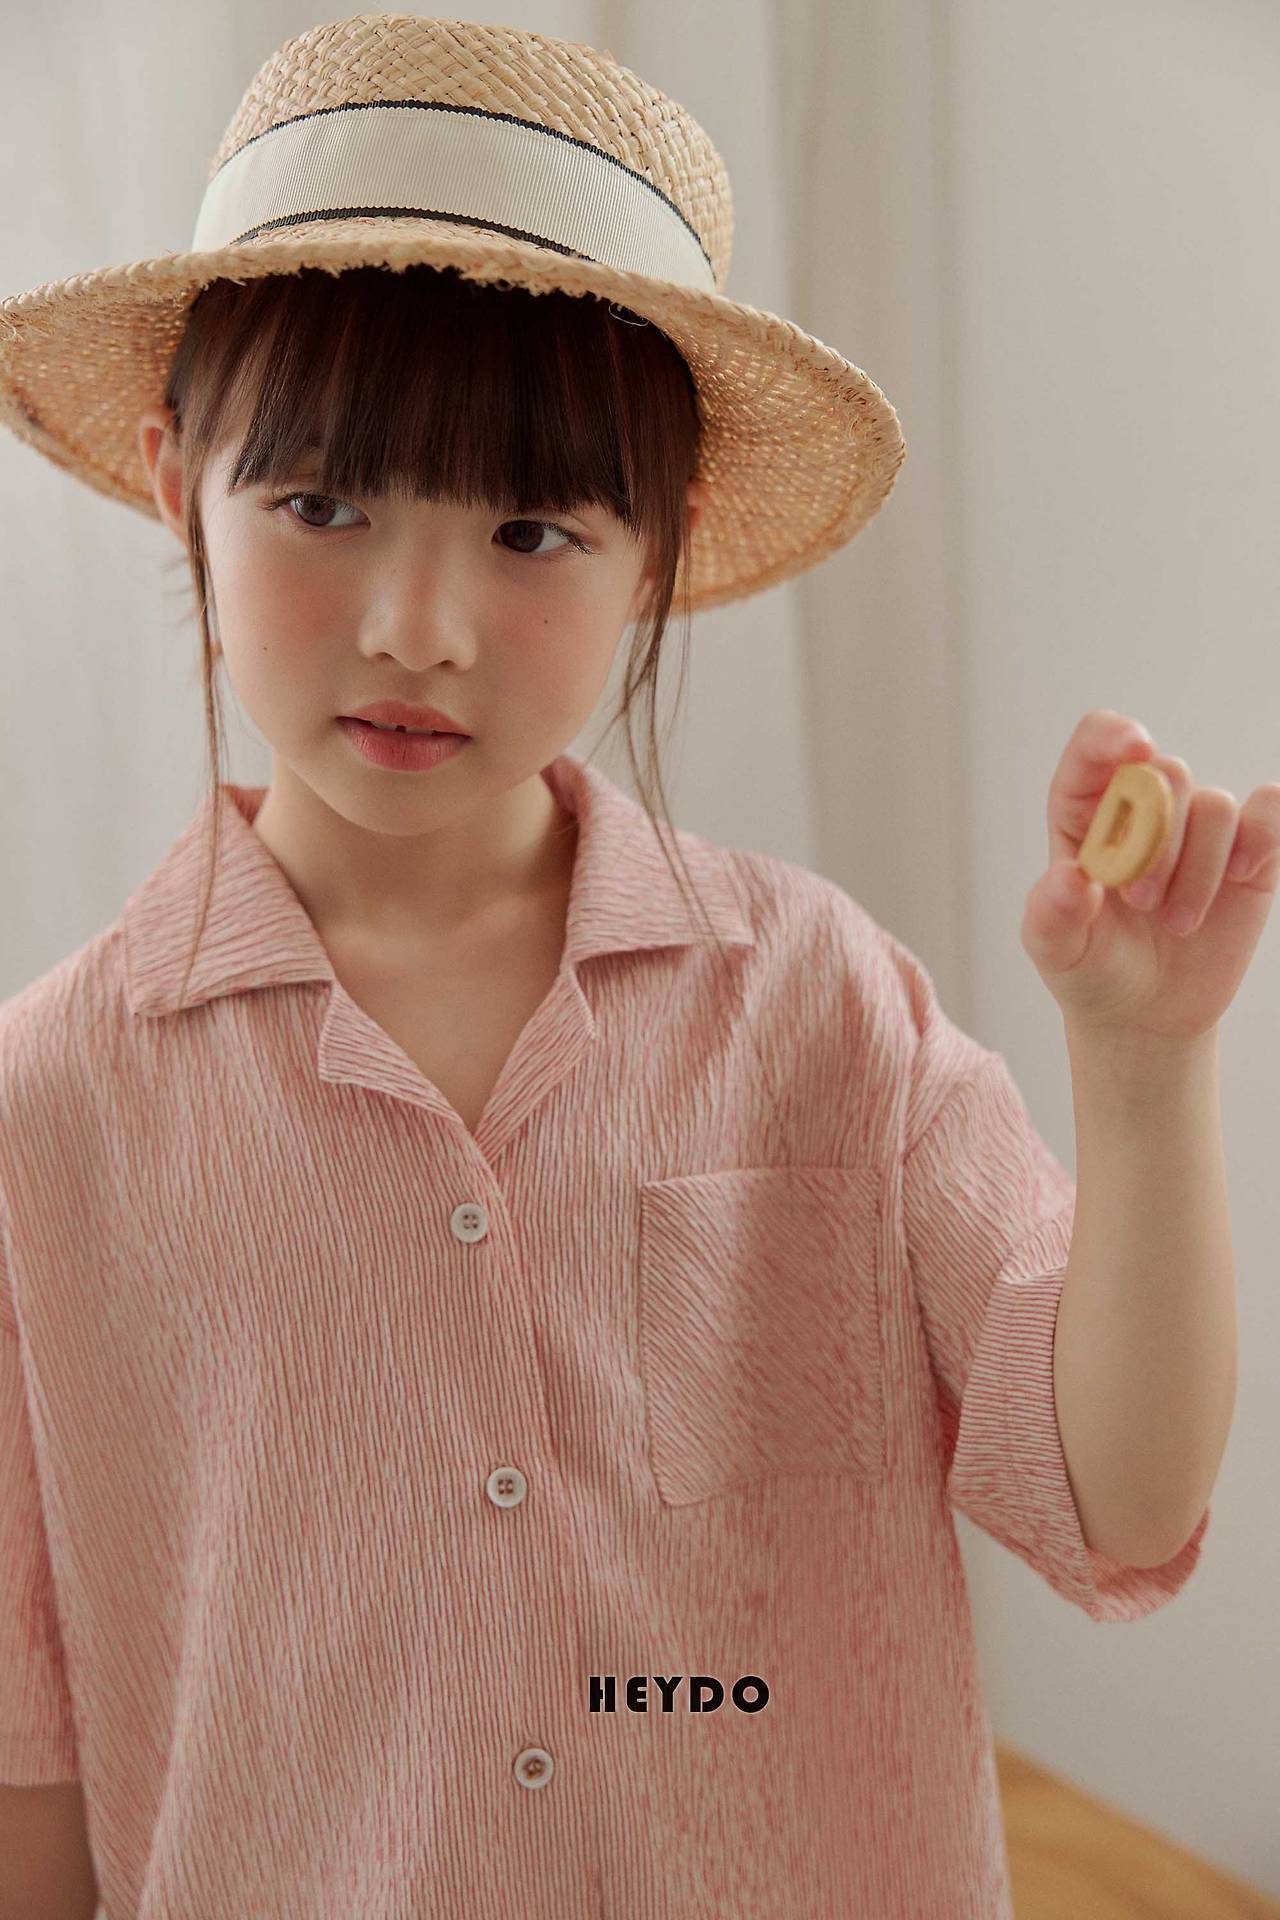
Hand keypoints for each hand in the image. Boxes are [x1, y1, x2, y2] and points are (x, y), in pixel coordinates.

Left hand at [1020, 709, 1279, 1040]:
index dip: (1115, 737)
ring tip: (1175, 923)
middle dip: (1158, 836)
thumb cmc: (1091, 969)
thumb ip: (1051, 914)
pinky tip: (1243, 875)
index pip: (1096, 745)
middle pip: (1164, 773)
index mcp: (1084, 813)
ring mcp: (1196, 829)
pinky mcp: (1247, 852)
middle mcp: (1142, 808)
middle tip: (1141, 900)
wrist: (1145, 1014)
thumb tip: (1070, 878)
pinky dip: (1263, 836)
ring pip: (1213, 806)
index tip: (1137, 751)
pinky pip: (1268, 812)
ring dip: (1198, 869)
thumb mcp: (1056, 950)